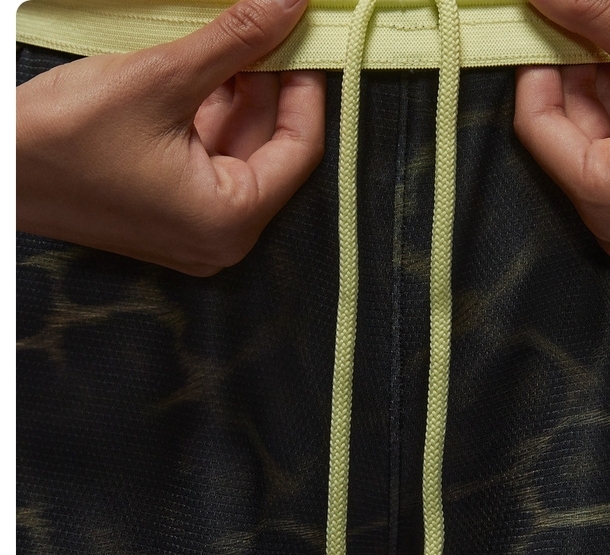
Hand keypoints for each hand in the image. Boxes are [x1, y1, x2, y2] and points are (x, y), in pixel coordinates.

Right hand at [16, 0, 324, 275]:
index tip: (306, 38)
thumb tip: (289, 2)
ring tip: (238, 36)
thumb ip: (235, 40)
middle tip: (273, 26)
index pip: (300, 148)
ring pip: (239, 146)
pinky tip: (211, 64)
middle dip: (272, 83)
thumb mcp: (160, 78)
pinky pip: (209, 154)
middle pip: (271, 147)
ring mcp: (194, 225)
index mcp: (229, 221)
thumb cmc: (59, 138)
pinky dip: (213, 109)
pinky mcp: (171, 208)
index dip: (308, 86)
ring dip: (241, 91)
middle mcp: (220, 234)